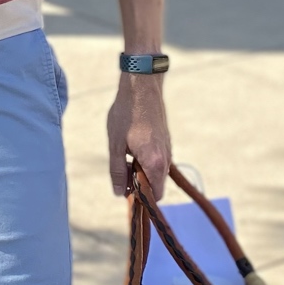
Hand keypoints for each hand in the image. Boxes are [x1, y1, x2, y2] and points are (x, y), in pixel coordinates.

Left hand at [107, 75, 170, 198]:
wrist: (142, 86)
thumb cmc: (126, 114)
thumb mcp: (115, 145)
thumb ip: (117, 172)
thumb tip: (120, 193)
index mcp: (154, 162)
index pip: (155, 195)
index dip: (140, 198)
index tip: (125, 192)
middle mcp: (166, 158)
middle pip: (156, 185)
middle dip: (139, 184)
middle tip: (121, 172)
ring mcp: (168, 149)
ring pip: (156, 172)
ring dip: (141, 171)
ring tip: (124, 156)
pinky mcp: (166, 141)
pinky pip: (157, 160)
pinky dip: (145, 161)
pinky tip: (131, 148)